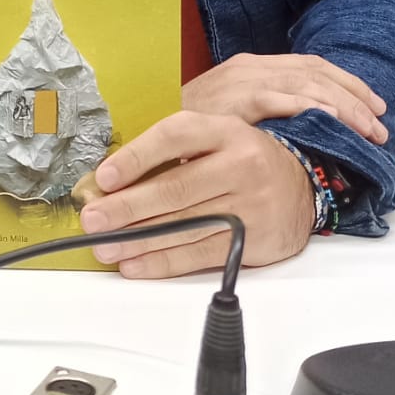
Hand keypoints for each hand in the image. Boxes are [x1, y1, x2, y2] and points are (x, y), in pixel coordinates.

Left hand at [77, 111, 313, 278]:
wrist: (301, 189)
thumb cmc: (243, 161)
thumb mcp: (216, 141)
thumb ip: (173, 154)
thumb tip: (112, 182)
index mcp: (224, 131)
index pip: (174, 137)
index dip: (136, 157)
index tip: (104, 178)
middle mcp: (241, 163)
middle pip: (175, 188)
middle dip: (126, 207)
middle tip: (93, 220)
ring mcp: (250, 204)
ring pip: (183, 225)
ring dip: (137, 240)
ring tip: (104, 247)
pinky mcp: (254, 240)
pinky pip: (199, 254)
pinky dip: (163, 262)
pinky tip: (136, 263)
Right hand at [182, 52, 387, 145]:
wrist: (148, 140)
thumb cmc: (193, 136)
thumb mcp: (235, 118)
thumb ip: (267, 114)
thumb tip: (315, 126)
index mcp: (251, 66)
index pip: (310, 66)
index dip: (347, 83)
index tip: (376, 107)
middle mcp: (247, 67)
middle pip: (314, 72)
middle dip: (354, 96)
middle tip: (381, 124)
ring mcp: (239, 83)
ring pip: (304, 85)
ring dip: (343, 106)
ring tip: (369, 129)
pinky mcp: (231, 104)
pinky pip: (279, 100)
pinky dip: (310, 108)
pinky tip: (335, 121)